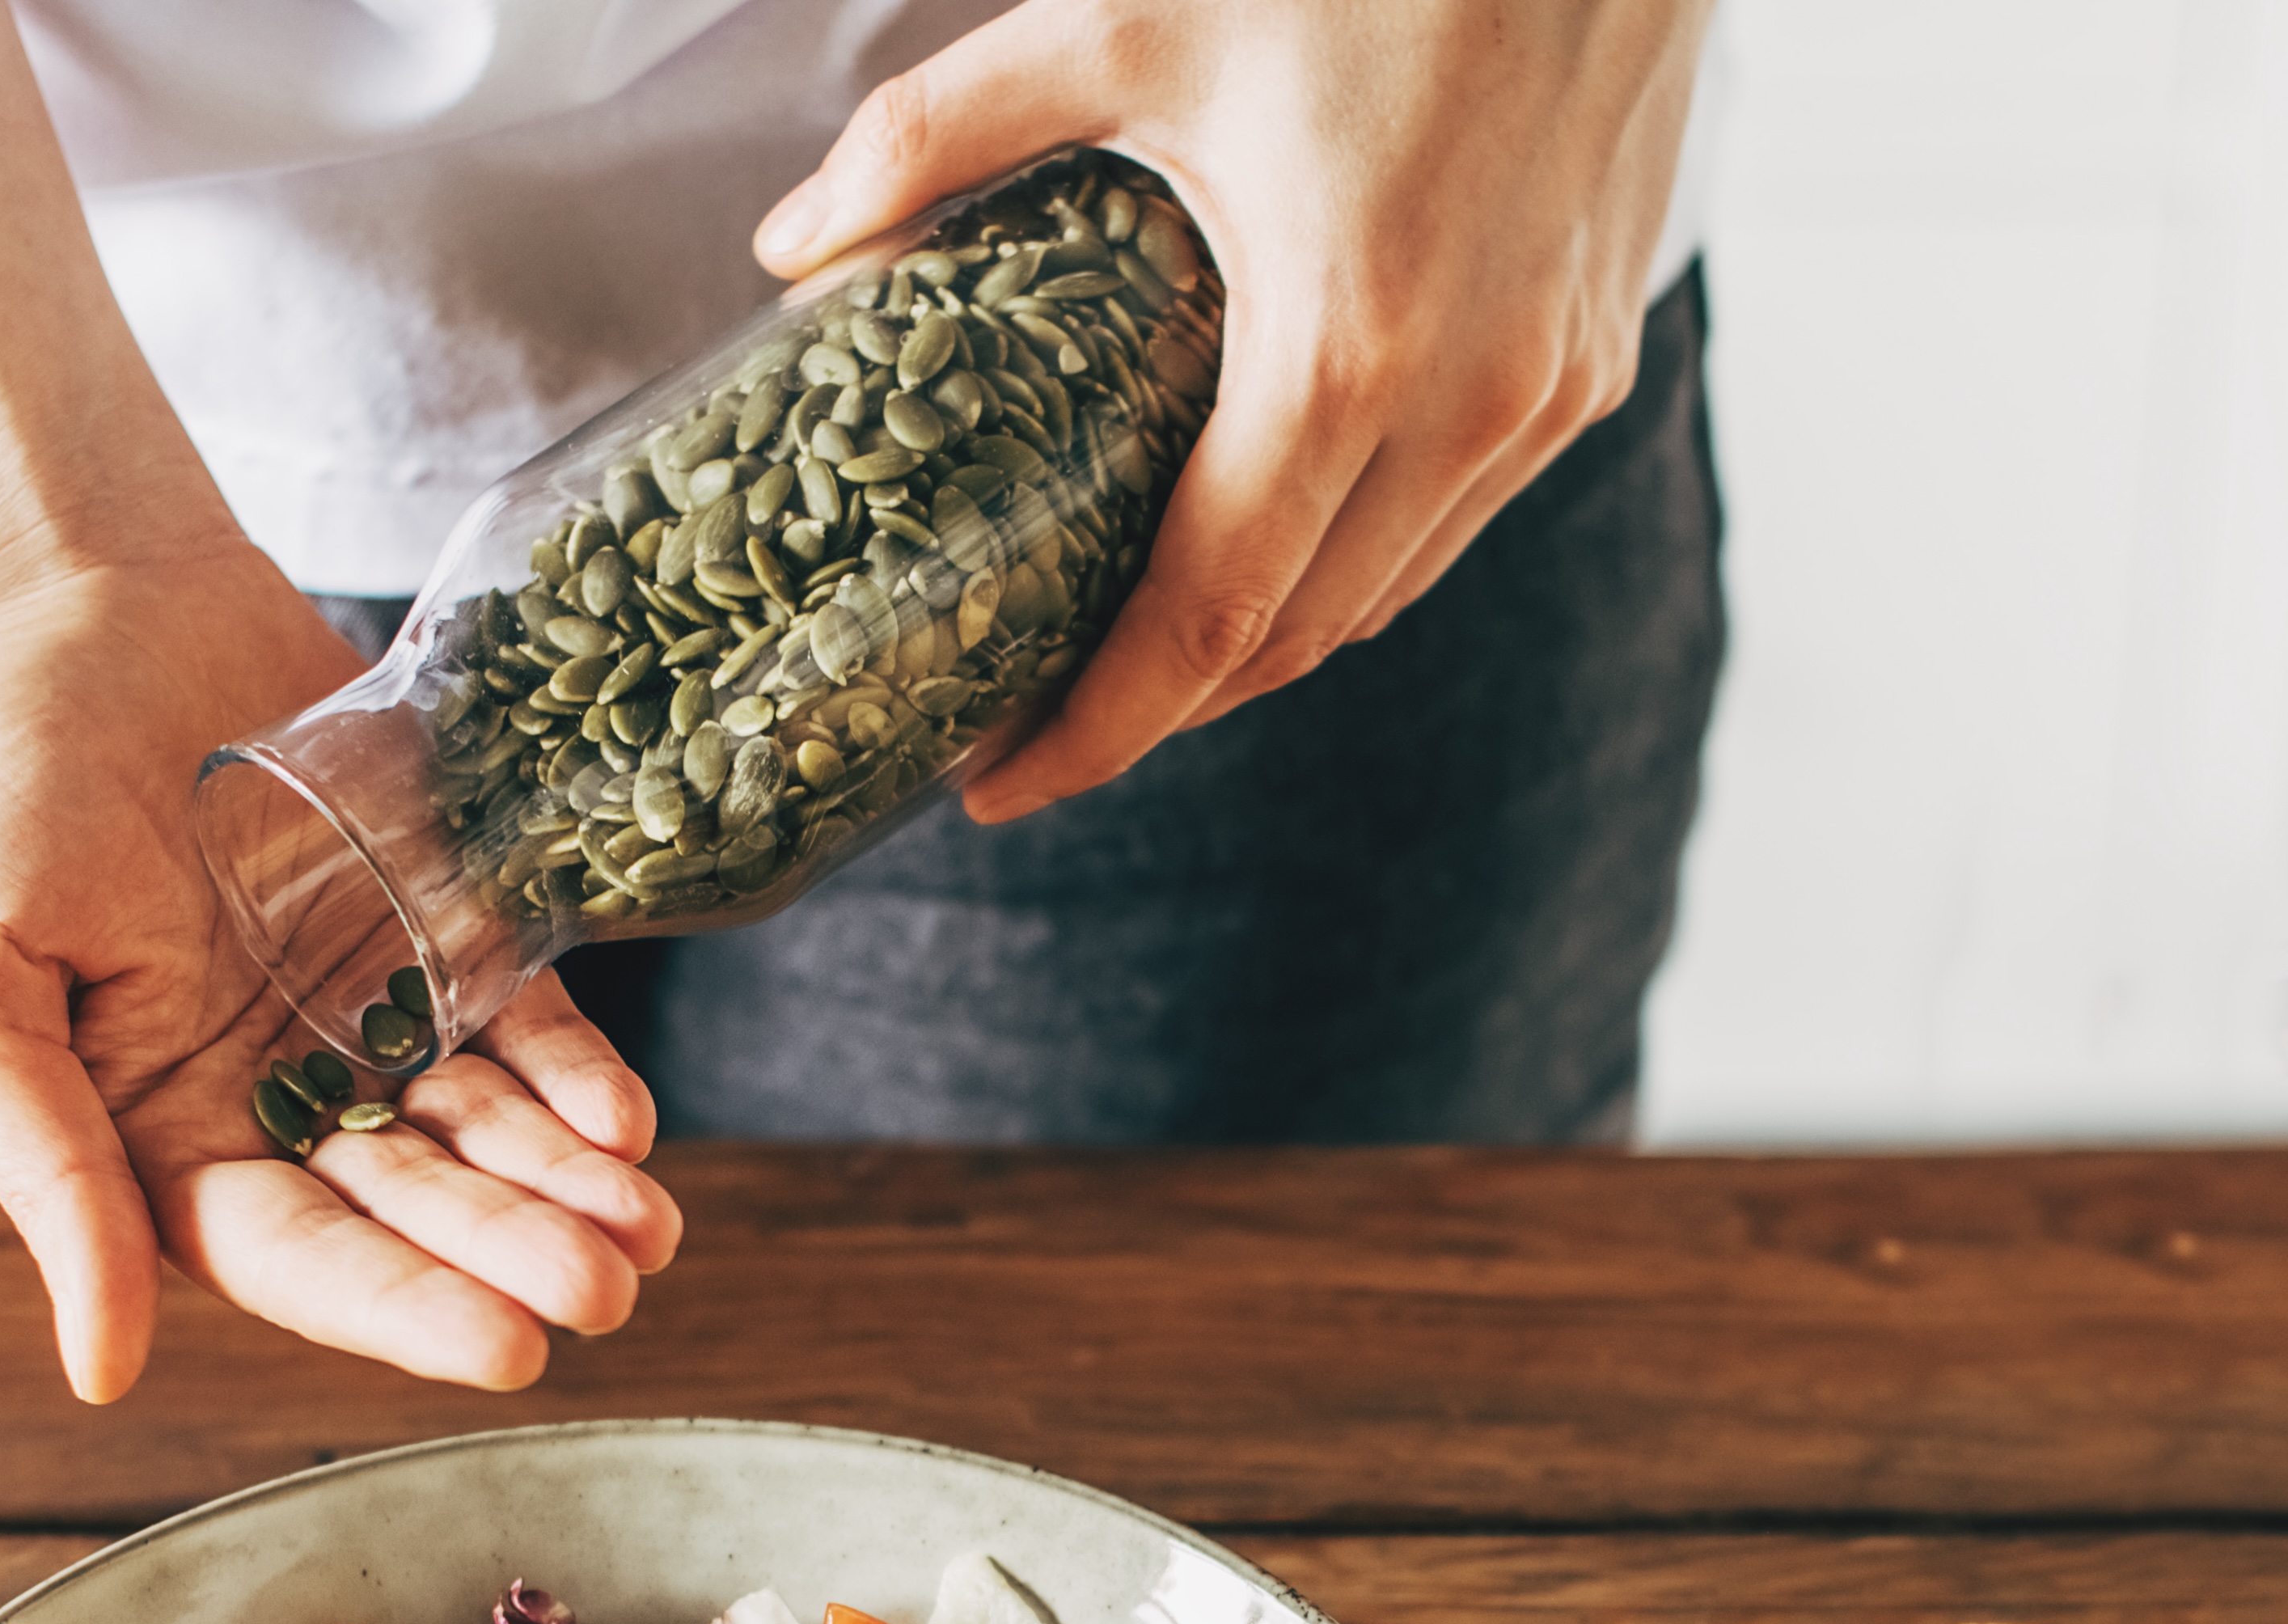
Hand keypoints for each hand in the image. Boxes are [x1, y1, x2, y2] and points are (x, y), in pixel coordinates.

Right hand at [0, 541, 680, 1401]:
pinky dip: (576, 1076)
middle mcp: (278, 1102)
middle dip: (509, 1254)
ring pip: (482, 1132)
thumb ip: (48, 1176)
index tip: (506, 1350)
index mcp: (163, 1140)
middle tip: (605, 1294)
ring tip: (649, 1234)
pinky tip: (626, 1123)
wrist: (78, 595)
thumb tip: (105, 1373)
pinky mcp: (441, 932)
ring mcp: (368, 1017)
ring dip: (564, 1188)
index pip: (297, 1257)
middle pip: (410, 1209)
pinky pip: (523, 1023)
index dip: (400, 1307)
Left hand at [753, 0, 1713, 821]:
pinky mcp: (1591, 362)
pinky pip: (1451, 526)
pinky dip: (1349, 567)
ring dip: (1255, 652)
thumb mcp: (1135, 13)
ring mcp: (1545, 393)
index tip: (996, 785)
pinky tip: (1266, 544)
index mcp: (1347, 349)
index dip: (1094, 732)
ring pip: (1379, 600)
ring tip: (1133, 656)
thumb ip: (943, 133)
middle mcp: (1467, 405)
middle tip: (1035, 721)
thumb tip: (792, 245)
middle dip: (1156, 713)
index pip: (1203, 625)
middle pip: (1289, 645)